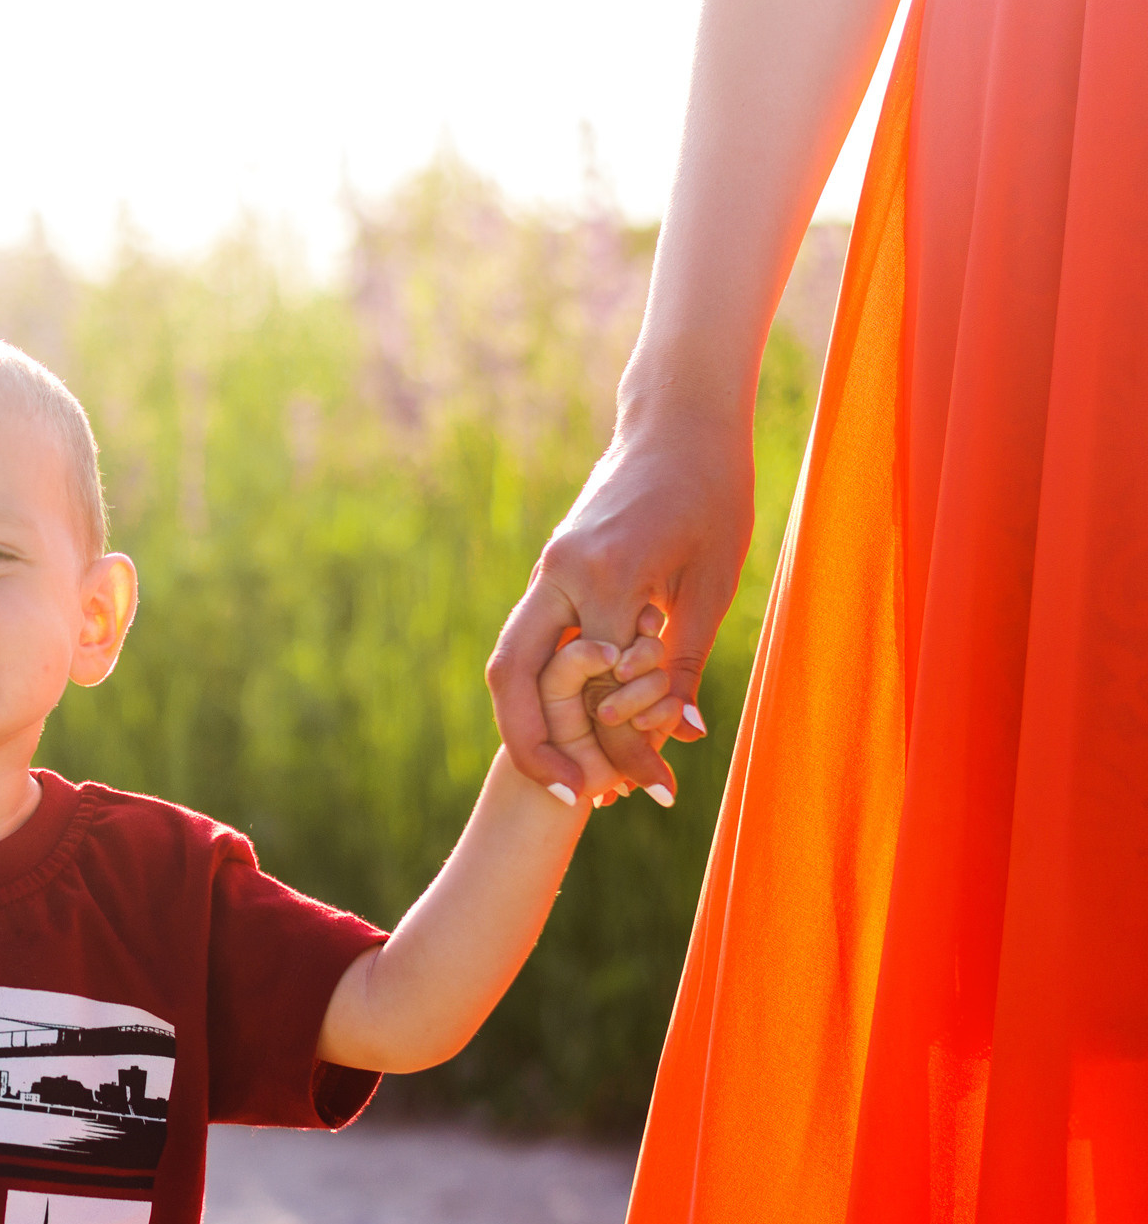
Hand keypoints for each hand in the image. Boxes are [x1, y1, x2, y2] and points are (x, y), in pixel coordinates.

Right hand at [487, 400, 754, 800]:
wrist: (679, 423)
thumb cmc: (712, 493)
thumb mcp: (711, 583)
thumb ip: (685, 661)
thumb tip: (684, 735)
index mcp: (606, 576)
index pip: (601, 686)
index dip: (625, 743)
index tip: (653, 788)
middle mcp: (559, 574)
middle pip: (515, 678)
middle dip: (535, 746)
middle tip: (571, 799)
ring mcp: (546, 569)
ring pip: (510, 661)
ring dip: (529, 722)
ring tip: (563, 774)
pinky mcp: (551, 567)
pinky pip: (533, 639)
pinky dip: (545, 687)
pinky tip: (574, 723)